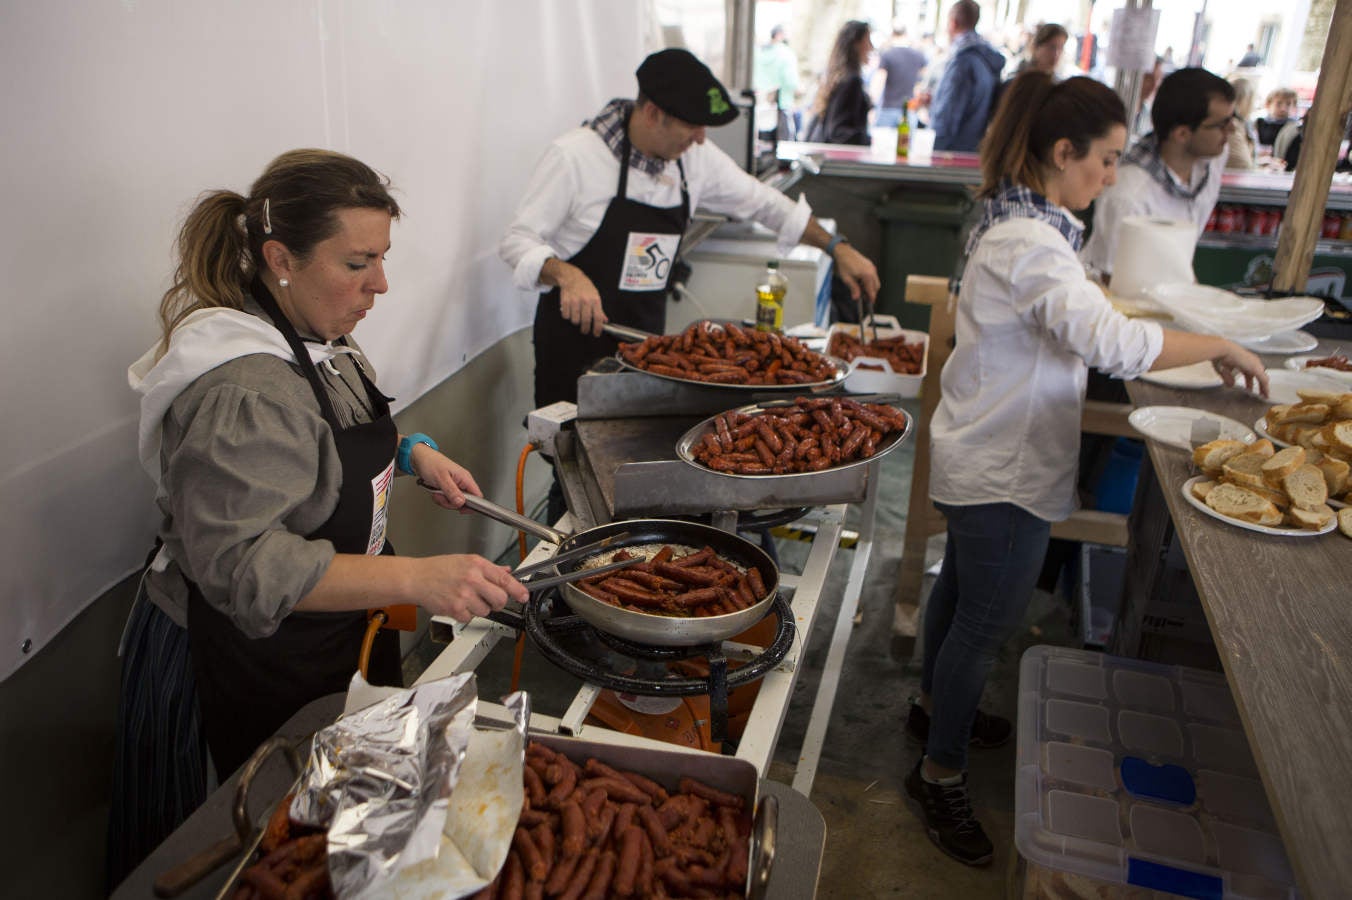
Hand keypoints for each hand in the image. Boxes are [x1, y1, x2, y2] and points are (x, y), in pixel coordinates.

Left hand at [410, 444, 481, 511]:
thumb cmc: (430, 462)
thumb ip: (452, 491)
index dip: (472, 505)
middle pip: (464, 502)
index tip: (462, 509)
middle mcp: (462, 482)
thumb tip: (461, 502)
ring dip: (443, 500)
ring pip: (454, 502)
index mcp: (464, 477)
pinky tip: (435, 491)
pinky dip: (439, 498)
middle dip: (451, 503)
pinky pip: (447, 500)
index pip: (477, 495)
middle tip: (442, 496)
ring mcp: (455, 486)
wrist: (419, 458)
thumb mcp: (441, 478)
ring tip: (436, 492)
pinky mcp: (448, 489)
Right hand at [414, 554, 528, 622]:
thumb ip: (488, 568)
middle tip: (491, 599)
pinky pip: (471, 617)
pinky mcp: (455, 609)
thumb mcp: (465, 561)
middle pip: (500, 599)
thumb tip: (506, 571)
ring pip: (486, 610)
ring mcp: (464, 595)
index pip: (505, 579)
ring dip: (479, 608)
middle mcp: (472, 579)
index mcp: (477, 565)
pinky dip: (465, 614)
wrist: (416, 578)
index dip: (518, 590)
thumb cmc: (438, 569)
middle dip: (498, 602)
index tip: (524, 596)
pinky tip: (457, 603)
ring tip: (466, 598)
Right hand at [558, 265, 606, 336]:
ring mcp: (574, 301)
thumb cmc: (585, 287)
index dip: (598, 328)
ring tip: (576, 316)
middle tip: (585, 330)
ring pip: (575, 320)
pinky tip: (570, 311)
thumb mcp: (595, 296)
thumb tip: (604, 321)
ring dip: (575, 321)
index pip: (598, 317)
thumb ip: (600, 310)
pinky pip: (566, 316)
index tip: (596, 334)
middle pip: (586, 321)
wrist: (572, 278)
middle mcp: (585, 300)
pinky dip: (567, 316)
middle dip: (585, 329)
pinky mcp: (565, 302)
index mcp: (595, 300)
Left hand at [832, 243, 880, 304]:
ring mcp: (872, 267)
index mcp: (867, 275)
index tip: (870, 303)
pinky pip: (873, 275)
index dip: (871, 298)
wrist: (843, 252)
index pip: (872, 290)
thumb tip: (856, 297)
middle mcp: (872, 271)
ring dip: (871, 287)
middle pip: (876, 286)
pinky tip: (862, 283)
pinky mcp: (870, 265)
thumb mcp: (847, 279)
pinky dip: (870, 281)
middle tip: (865, 298)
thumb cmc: (844, 264)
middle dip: (872, 293)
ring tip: (862, 291)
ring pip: (875, 281)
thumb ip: (854, 289)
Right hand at [1212, 343, 1269, 397]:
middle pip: (1258, 375)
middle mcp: (1252, 361)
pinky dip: (1265, 388)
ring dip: (1263, 387)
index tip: (1249, 388)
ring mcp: (1255, 364)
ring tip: (1264, 396)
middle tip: (1259, 393)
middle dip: (1258, 384)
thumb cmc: (1221, 356)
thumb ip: (1228, 378)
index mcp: (1244, 360)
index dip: (1250, 381)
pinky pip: (1264, 381)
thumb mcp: (1224, 370)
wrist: (1223, 350)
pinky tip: (1265, 395)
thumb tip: (1231, 385)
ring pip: (1263, 378)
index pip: (1250, 372)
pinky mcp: (1257, 369)